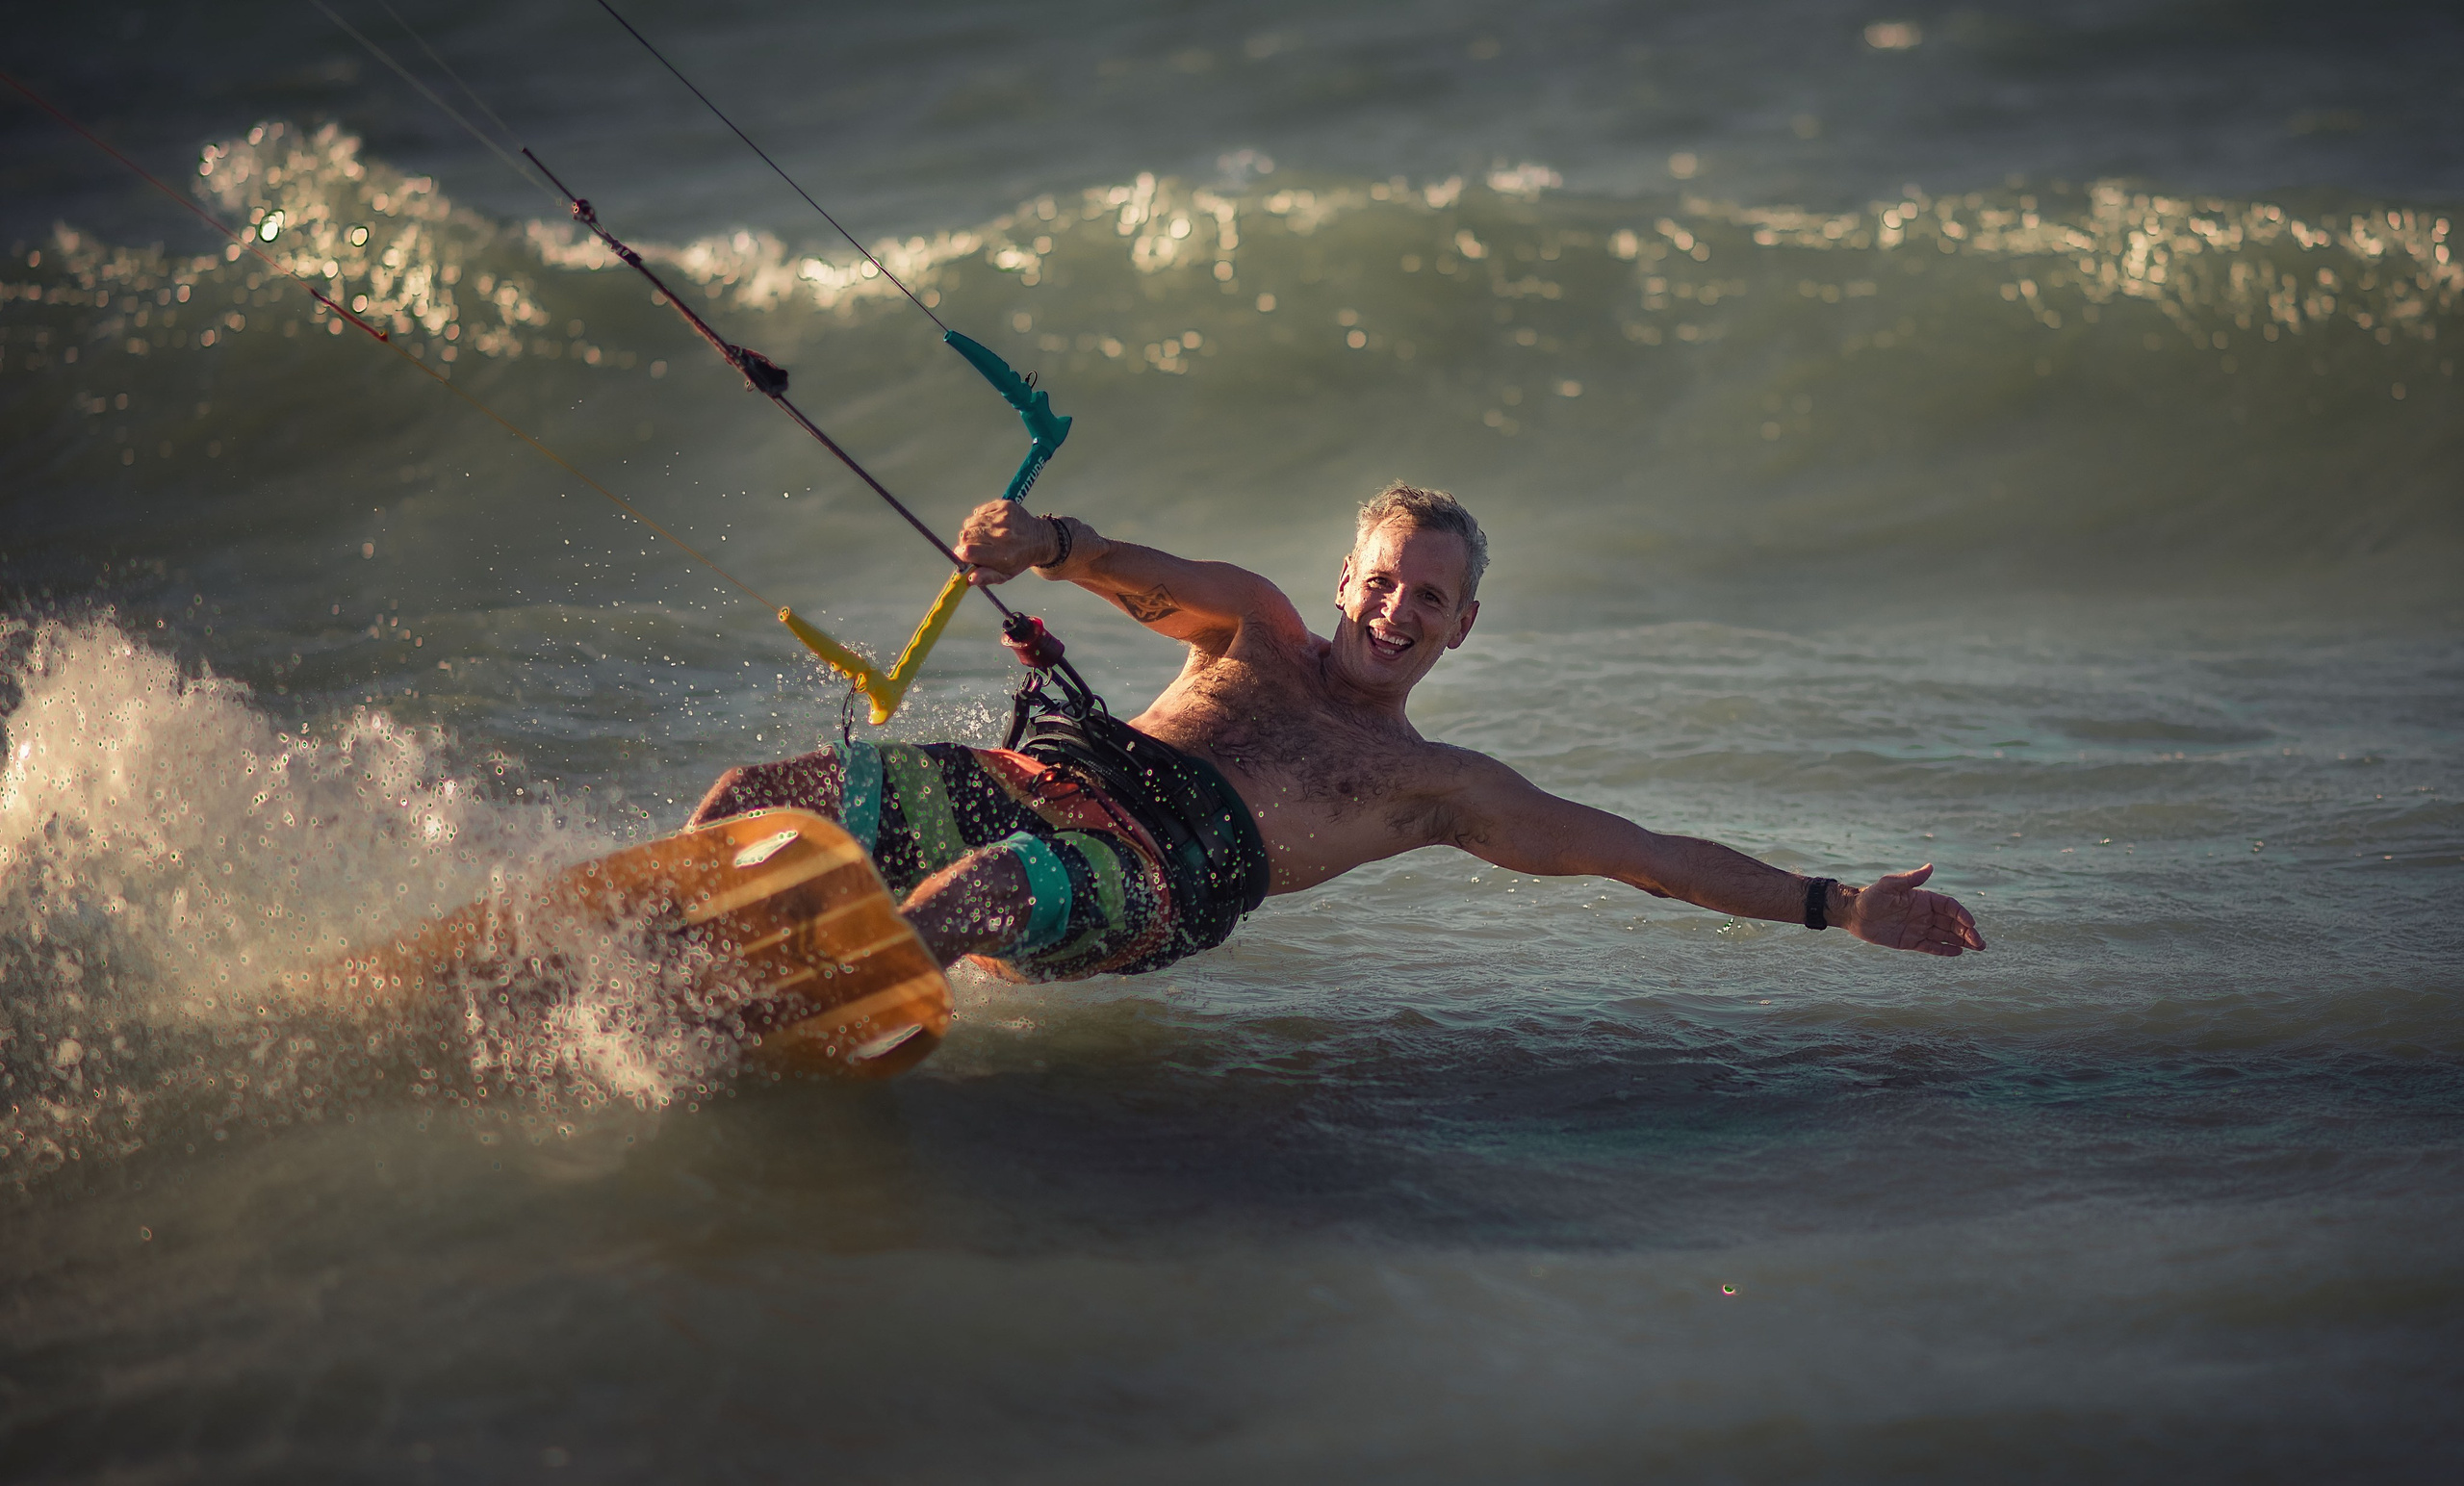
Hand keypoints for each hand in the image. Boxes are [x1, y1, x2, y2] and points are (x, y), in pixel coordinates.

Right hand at [952, 501, 1058, 585]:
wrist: (1039, 539)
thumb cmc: (1017, 560)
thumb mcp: (1005, 575)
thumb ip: (986, 578)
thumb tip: (969, 579)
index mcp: (1002, 555)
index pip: (968, 551)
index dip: (960, 553)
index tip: (962, 554)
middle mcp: (1003, 535)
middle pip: (966, 535)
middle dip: (965, 542)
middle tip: (974, 546)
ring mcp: (1004, 518)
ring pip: (970, 522)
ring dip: (972, 530)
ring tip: (983, 536)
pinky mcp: (1004, 506)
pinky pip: (978, 512)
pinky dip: (979, 519)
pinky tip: (990, 525)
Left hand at [1843, 864, 1985, 955]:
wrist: (1853, 913)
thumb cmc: (1871, 896)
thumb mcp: (1889, 885)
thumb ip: (1910, 879)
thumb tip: (1930, 867)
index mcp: (1923, 899)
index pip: (1949, 906)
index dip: (1961, 914)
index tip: (1971, 924)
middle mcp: (1924, 913)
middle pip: (1952, 923)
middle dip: (1968, 932)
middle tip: (1980, 943)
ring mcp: (1918, 928)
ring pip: (1945, 935)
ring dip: (1962, 941)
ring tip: (1978, 948)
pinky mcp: (1910, 941)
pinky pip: (1931, 946)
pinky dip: (1944, 950)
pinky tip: (1957, 952)